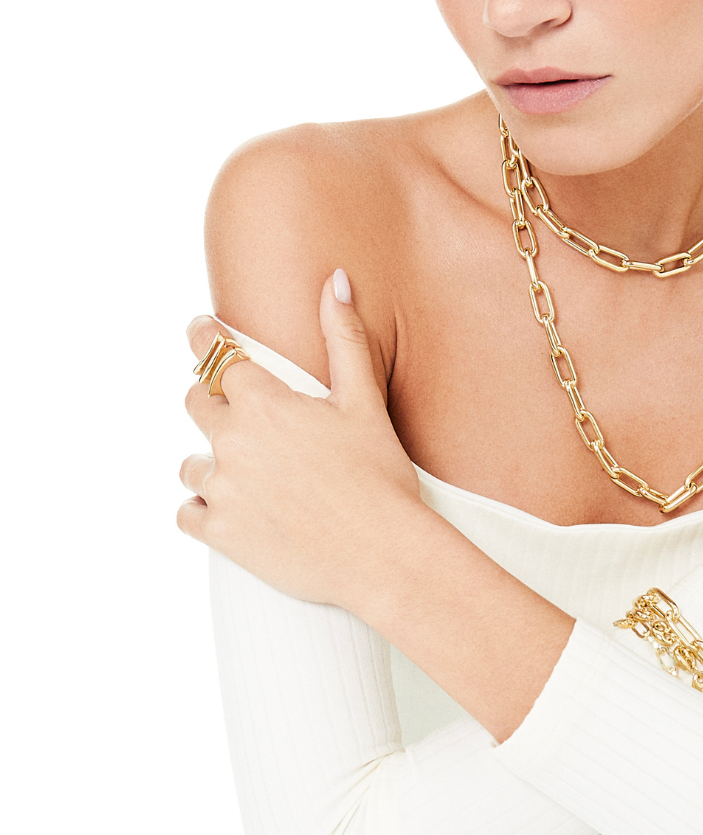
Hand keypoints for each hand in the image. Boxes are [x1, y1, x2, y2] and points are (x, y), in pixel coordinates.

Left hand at [178, 271, 420, 609]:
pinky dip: (204, 507)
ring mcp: (223, 489)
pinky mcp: (220, 533)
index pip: (218, 357)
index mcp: (265, 404)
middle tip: (234, 406)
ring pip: (191, 462)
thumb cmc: (381, 476)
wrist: (383, 554)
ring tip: (246, 470)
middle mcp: (234, 442)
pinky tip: (232, 507)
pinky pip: (188, 511)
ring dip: (213, 461)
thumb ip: (344, 337)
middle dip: (212, 398)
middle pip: (196, 403)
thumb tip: (337, 280)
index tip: (199, 328)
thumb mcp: (364, 400)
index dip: (206, 338)